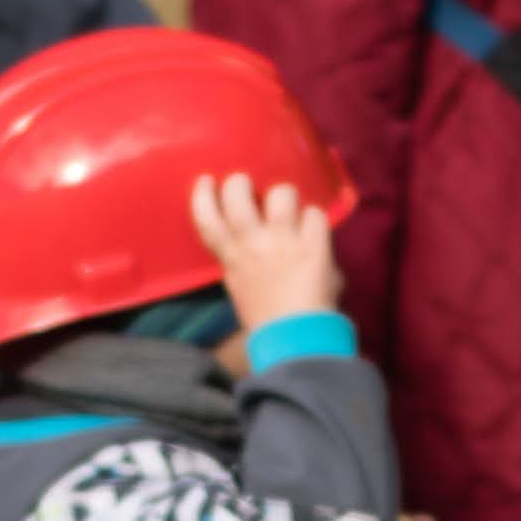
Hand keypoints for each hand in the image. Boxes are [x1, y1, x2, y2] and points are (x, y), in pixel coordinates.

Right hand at [189, 171, 341, 337]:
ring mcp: (282, 244)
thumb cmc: (269, 319)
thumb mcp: (242, 286)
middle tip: (251, 187)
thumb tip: (260, 234)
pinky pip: (315, 214)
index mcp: (231, 259)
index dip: (203, 194)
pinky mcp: (312, 248)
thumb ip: (244, 259)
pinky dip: (316, 221)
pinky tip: (316, 233)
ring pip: (281, 193)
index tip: (207, 180)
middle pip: (237, 193)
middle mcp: (252, 246)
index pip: (205, 218)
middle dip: (242, 183)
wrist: (294, 340)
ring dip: (286, 196)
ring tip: (291, 209)